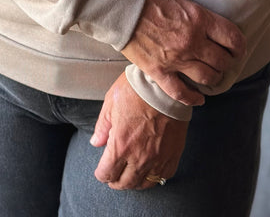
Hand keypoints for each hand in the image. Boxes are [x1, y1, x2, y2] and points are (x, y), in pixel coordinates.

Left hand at [91, 72, 187, 189]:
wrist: (164, 86)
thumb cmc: (136, 90)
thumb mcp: (111, 103)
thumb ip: (102, 127)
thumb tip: (96, 142)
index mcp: (120, 145)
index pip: (106, 173)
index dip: (101, 174)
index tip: (102, 171)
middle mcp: (139, 157)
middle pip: (125, 183)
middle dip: (116, 182)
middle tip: (114, 177)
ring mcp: (158, 158)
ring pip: (145, 183)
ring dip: (135, 182)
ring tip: (131, 176)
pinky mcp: (173, 155)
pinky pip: (164, 176)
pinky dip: (156, 176)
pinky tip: (151, 170)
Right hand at [122, 0, 245, 105]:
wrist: (120, 5)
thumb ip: (196, 15)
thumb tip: (206, 25)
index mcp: (199, 19)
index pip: (233, 39)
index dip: (239, 46)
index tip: (236, 48)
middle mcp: (192, 41)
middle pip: (222, 61)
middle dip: (225, 62)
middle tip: (221, 61)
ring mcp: (176, 59)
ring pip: (207, 78)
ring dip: (213, 78)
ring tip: (210, 75)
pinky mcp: (159, 71)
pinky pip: (181, 93)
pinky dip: (193, 98)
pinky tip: (199, 98)